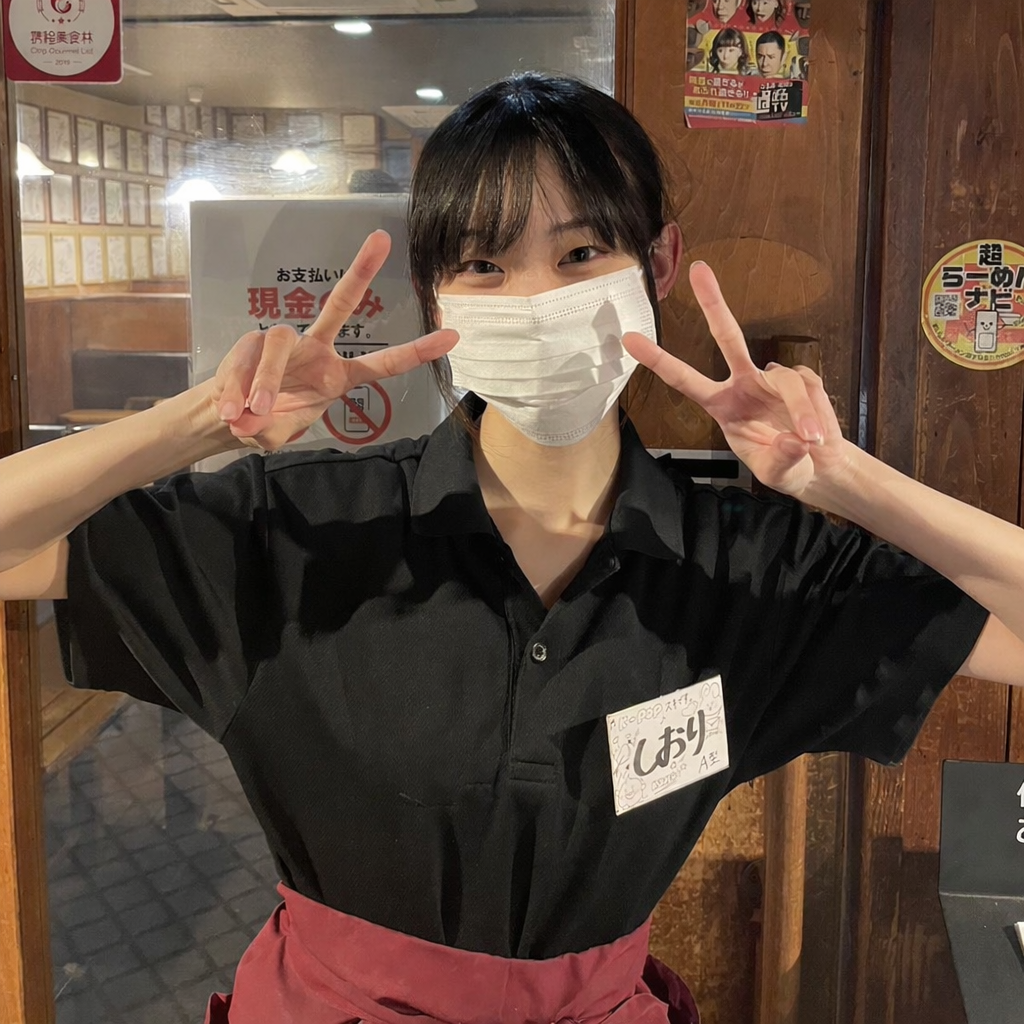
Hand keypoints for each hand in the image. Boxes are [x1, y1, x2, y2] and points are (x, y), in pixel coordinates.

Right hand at [212, 230, 457, 450]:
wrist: (227, 416)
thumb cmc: (267, 421)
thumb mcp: (276, 434)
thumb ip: (270, 430)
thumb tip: (249, 418)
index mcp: (338, 375)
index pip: (383, 363)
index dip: (416, 351)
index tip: (453, 336)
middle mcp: (316, 350)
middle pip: (338, 305)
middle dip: (359, 272)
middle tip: (381, 239)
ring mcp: (283, 342)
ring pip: (277, 342)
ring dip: (264, 379)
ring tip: (251, 413)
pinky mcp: (250, 342)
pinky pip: (244, 360)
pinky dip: (236, 389)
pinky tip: (232, 412)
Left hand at [622, 261, 850, 498]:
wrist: (817, 465)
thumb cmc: (784, 466)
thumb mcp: (776, 474)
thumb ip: (782, 459)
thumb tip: (795, 440)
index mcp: (722, 405)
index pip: (685, 380)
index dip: (658, 360)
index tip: (629, 339)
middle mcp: (744, 384)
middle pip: (728, 337)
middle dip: (714, 303)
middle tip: (699, 269)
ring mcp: (772, 378)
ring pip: (786, 380)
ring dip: (802, 410)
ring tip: (812, 439)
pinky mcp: (801, 378)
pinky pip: (809, 387)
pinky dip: (817, 411)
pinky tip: (819, 430)